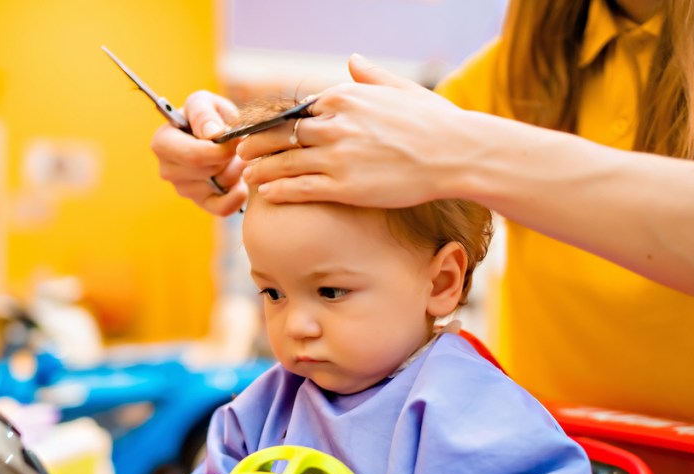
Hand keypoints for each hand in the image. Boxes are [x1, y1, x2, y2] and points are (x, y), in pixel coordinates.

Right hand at [151, 90, 247, 215]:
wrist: (219, 131)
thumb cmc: (209, 115)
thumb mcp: (205, 102)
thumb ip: (205, 113)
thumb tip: (212, 134)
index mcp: (163, 142)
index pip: (192, 156)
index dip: (219, 151)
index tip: (235, 140)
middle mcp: (167, 169)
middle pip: (207, 172)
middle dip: (228, 159)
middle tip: (238, 147)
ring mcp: (182, 189)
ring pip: (217, 187)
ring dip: (235, 172)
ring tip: (235, 158)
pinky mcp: (200, 202)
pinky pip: (222, 208)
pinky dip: (237, 197)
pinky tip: (241, 183)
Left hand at [238, 54, 469, 207]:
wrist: (455, 154)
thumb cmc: (432, 122)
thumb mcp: (400, 89)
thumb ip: (369, 77)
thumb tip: (352, 61)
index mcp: (344, 97)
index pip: (296, 110)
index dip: (273, 122)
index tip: (258, 130)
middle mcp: (335, 124)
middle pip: (281, 134)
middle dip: (256, 144)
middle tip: (239, 152)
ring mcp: (337, 156)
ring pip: (284, 162)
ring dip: (260, 169)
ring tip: (246, 175)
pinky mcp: (344, 187)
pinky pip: (300, 187)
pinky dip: (279, 189)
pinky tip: (266, 192)